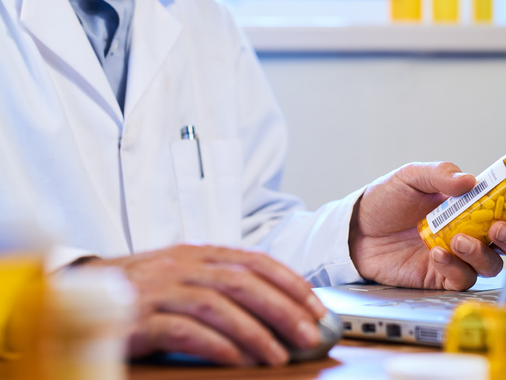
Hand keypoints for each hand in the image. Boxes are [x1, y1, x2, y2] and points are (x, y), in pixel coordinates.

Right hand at [81, 244, 326, 365]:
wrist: (80, 292)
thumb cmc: (143, 289)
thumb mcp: (184, 275)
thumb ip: (222, 283)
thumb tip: (276, 307)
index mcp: (198, 253)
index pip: (255, 261)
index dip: (290, 283)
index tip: (316, 307)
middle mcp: (182, 265)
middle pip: (243, 282)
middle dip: (283, 309)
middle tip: (310, 334)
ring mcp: (160, 289)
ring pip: (218, 305)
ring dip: (256, 331)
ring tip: (280, 355)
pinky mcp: (139, 318)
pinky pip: (186, 331)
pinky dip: (218, 346)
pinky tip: (239, 361)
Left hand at [348, 162, 505, 290]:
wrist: (355, 229)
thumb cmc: (384, 200)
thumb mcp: (410, 177)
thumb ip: (438, 174)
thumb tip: (469, 179)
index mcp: (465, 205)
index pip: (502, 208)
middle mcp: (465, 231)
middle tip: (498, 229)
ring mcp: (454, 256)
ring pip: (488, 265)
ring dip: (480, 254)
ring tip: (458, 241)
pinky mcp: (438, 276)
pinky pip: (460, 279)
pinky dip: (455, 268)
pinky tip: (436, 254)